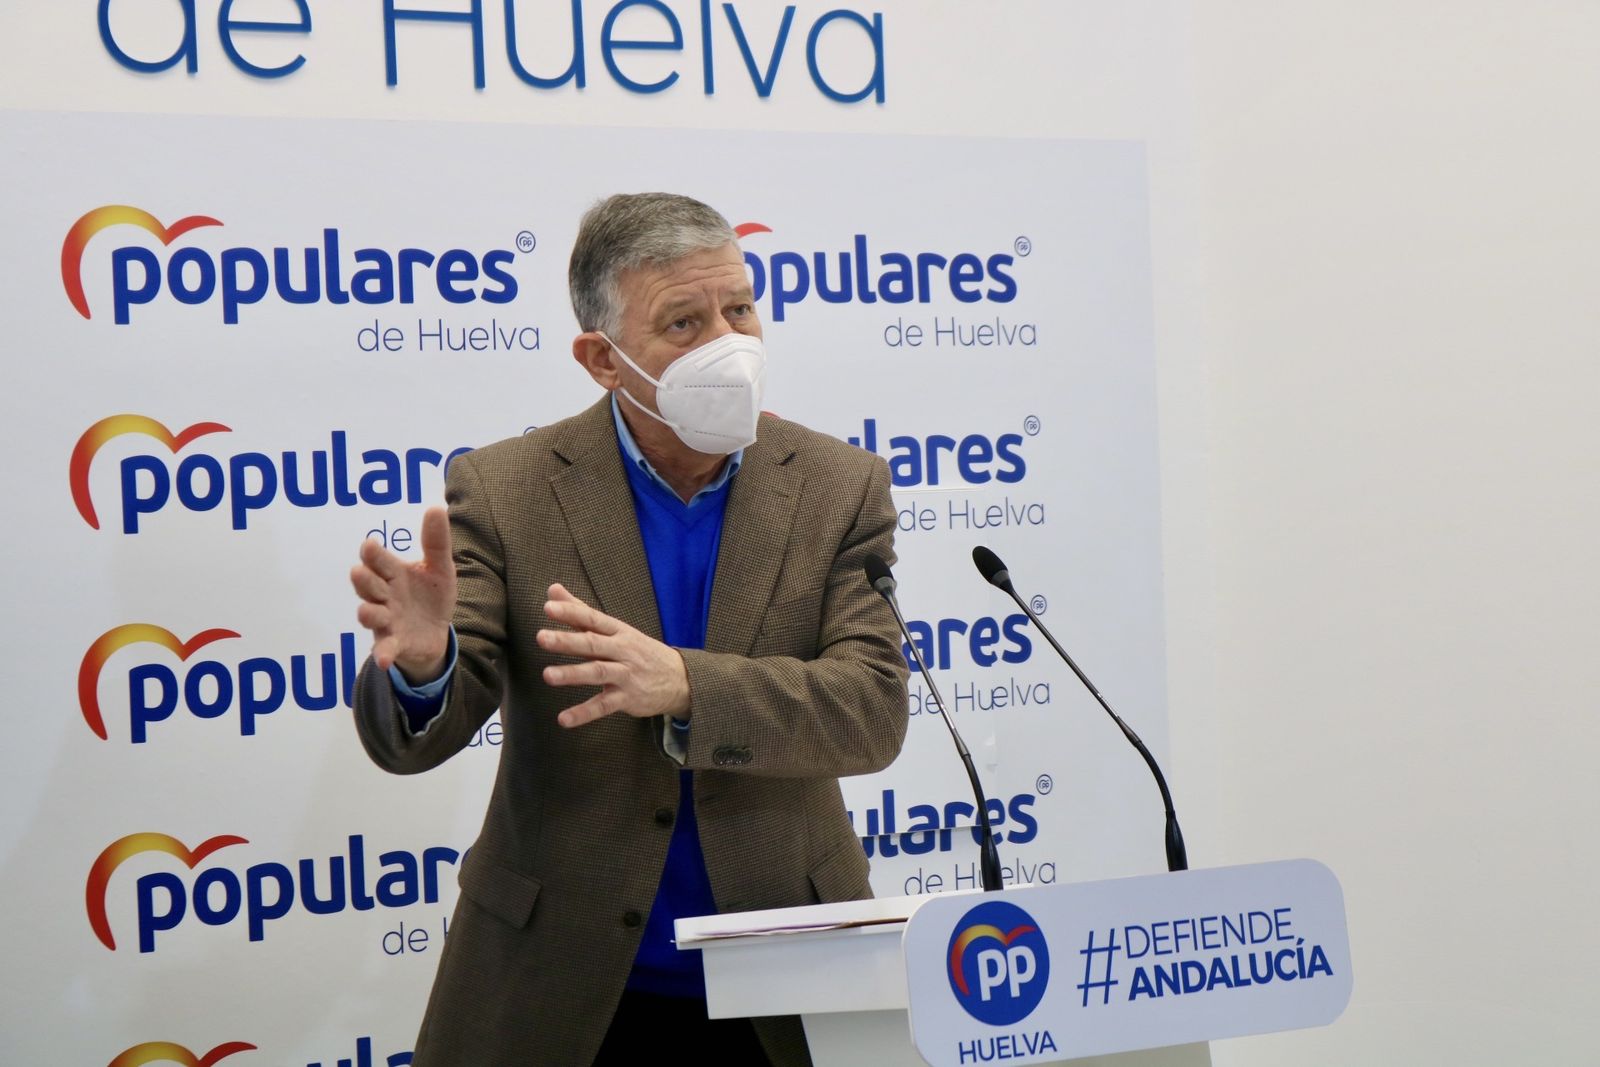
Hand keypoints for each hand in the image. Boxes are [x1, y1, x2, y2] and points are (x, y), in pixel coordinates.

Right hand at [350, 506, 455, 681]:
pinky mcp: (393, 643)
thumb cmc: (430, 596)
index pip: (380, 561)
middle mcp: (384, 596)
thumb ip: (436, 541)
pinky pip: (385, 648)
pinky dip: (383, 654)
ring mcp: (386, 620)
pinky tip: (383, 660)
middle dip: (364, 580)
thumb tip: (437, 506)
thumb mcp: (440, 568)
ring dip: (368, 612)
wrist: (435, 633)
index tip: (369, 545)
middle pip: (370, 586)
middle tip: (358, 572)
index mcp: (394, 574)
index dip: (374, 554)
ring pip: (372, 615)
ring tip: (366, 611)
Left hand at [537, 583, 690, 727]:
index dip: (571, 612)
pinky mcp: (627, 698)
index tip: (549, 606)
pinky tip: (564, 719)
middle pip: (593, 644)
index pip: (592, 619)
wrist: (680, 679)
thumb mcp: (615, 629)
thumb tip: (553, 589)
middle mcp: (622, 650)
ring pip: (598, 672)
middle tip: (542, 638)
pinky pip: (604, 706)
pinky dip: (584, 713)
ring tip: (548, 675)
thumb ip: (581, 611)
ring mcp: (626, 674)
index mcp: (618, 631)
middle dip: (568, 641)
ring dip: (573, 674)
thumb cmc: (639, 651)